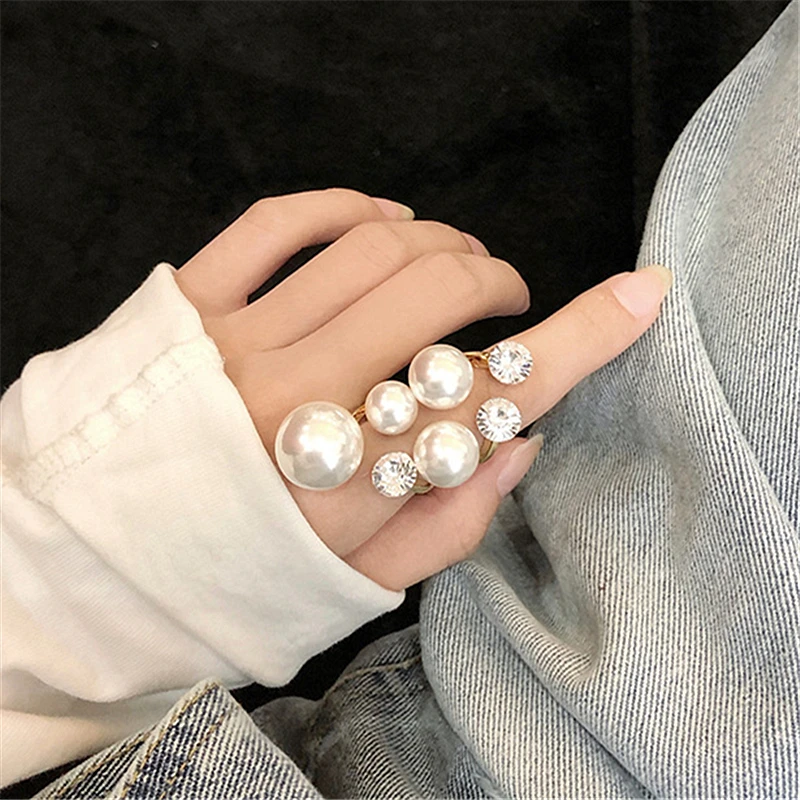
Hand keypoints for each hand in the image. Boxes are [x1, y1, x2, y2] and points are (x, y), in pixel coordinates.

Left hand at [175, 188, 670, 590]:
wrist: (102, 557)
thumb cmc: (239, 575)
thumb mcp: (359, 586)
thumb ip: (452, 523)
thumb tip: (521, 439)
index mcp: (351, 493)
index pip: (490, 399)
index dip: (582, 339)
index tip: (639, 295)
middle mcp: (299, 410)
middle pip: (440, 299)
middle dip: (497, 280)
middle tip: (503, 292)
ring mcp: (236, 349)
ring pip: (373, 250)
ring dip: (435, 241)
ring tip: (447, 260)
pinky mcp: (185, 308)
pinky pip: (278, 222)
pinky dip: (347, 207)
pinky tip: (378, 221)